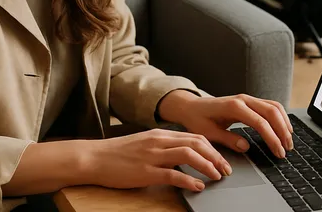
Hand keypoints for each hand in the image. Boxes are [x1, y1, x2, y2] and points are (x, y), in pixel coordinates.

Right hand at [81, 129, 231, 191]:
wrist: (94, 157)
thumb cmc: (118, 153)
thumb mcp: (145, 143)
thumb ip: (164, 146)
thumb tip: (184, 155)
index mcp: (160, 134)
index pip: (194, 136)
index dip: (212, 148)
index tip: (222, 159)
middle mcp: (159, 141)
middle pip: (196, 143)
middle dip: (215, 157)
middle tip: (226, 169)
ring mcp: (153, 156)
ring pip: (189, 155)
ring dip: (207, 166)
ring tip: (217, 176)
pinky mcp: (146, 172)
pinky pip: (173, 175)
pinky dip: (189, 180)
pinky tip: (198, 186)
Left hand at [157, 91, 293, 158]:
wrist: (191, 106)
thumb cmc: (197, 120)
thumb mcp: (208, 133)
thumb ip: (227, 139)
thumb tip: (245, 147)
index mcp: (233, 107)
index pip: (260, 122)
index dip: (272, 138)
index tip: (279, 152)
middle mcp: (243, 99)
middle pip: (272, 112)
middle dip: (283, 131)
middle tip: (287, 149)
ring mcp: (247, 98)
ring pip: (274, 106)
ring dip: (284, 123)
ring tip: (288, 141)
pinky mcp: (249, 101)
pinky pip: (269, 105)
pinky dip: (279, 116)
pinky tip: (283, 128)